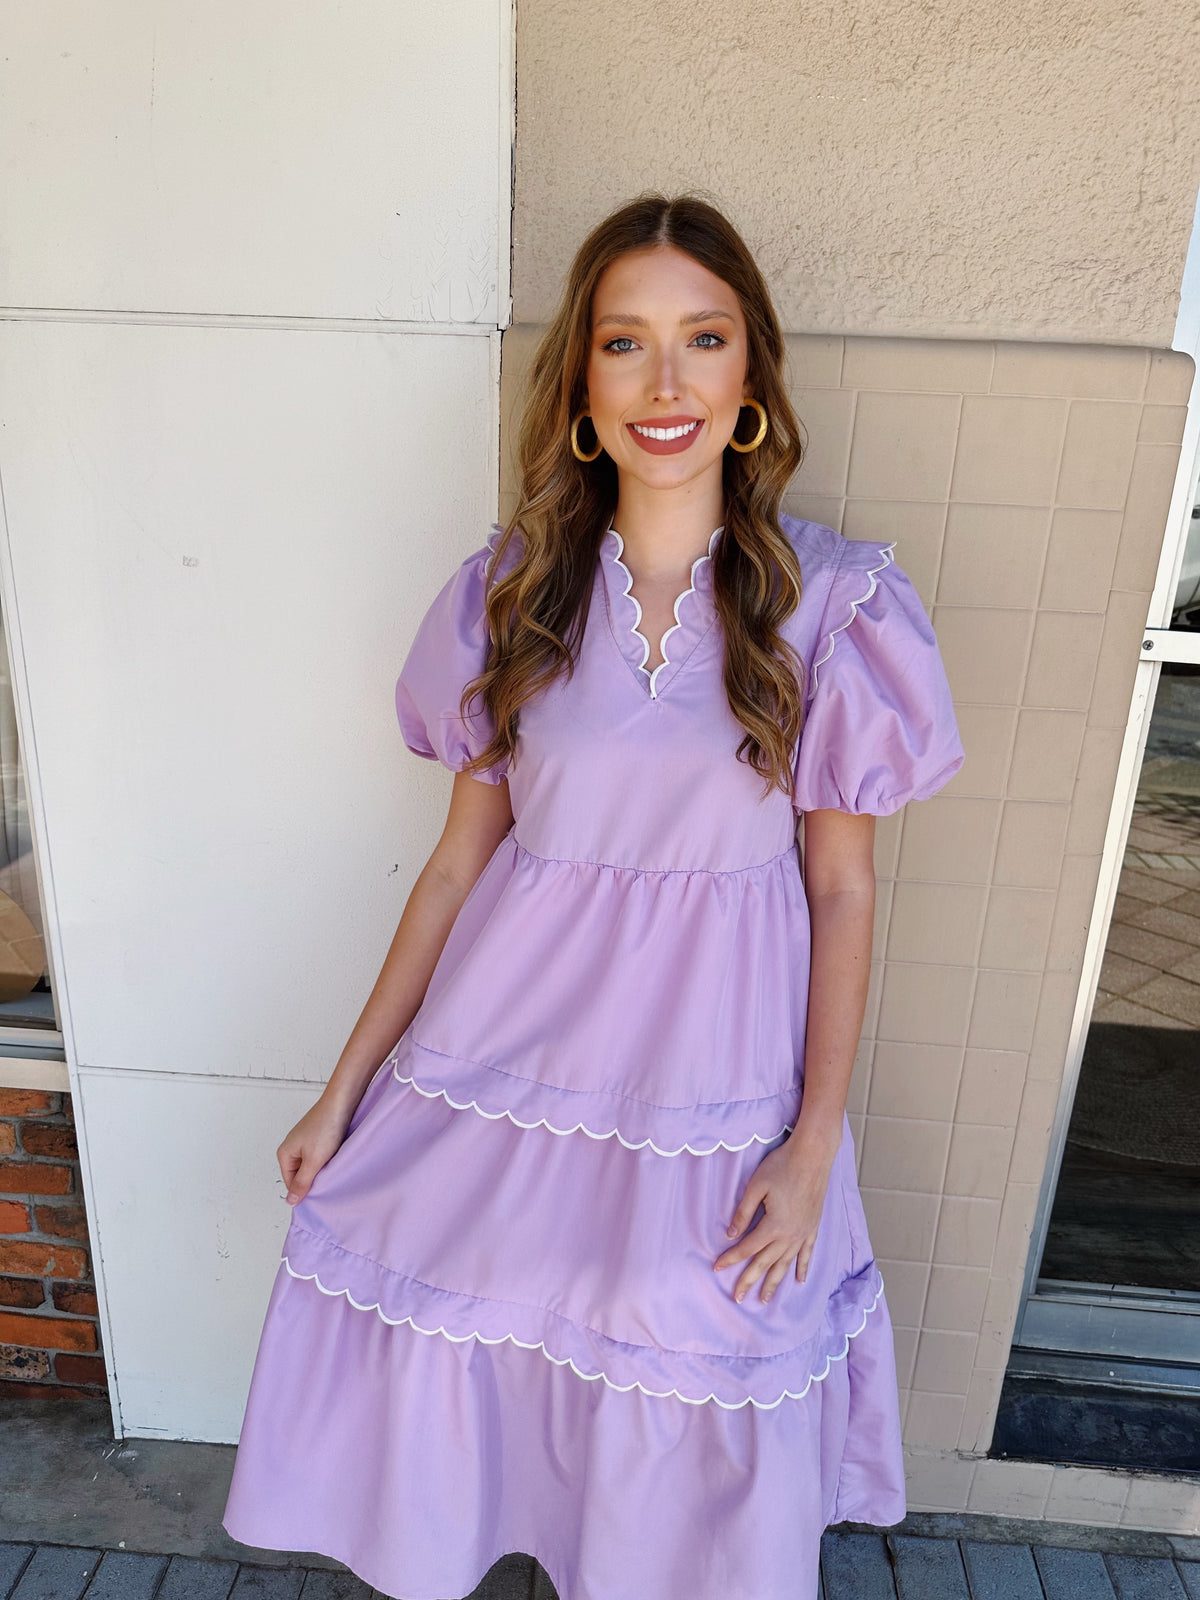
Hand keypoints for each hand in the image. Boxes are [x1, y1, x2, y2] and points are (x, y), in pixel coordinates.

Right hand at [277, 1094, 353, 1206]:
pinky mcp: (316, 1137)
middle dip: (314, 1178)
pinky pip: (319, 1155)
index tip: (320, 1190)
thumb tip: (290, 1201)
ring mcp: (304, 1142)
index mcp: (284, 1154)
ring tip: (332, 1164)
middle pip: (300, 1175)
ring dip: (322, 1168)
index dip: (305, 1190)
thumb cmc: (326, 1127)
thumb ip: (302, 1182)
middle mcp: (291, 1148)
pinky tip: (336, 1156)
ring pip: (311, 1165)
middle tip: (328, 1176)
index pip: (291, 1184)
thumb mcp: (313, 1160)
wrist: (341, 1102)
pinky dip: (327, 1158)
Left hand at [712, 1130, 839, 1303]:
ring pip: (786, 1264)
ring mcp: (803, 1233)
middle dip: (749, 1280)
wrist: (813, 1156)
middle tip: (737, 1298)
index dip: (730, 1259)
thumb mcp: (756, 1186)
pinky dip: (802, 1268)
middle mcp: (790, 1235)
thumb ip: (743, 1212)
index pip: (747, 1248)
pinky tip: (799, 1280)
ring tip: (764, 1299)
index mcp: (773, 1225)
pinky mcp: (813, 1227)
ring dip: (774, 1282)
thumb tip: (730, 1235)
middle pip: (765, 1263)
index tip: (716, 1268)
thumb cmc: (782, 1166)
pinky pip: (807, 1254)